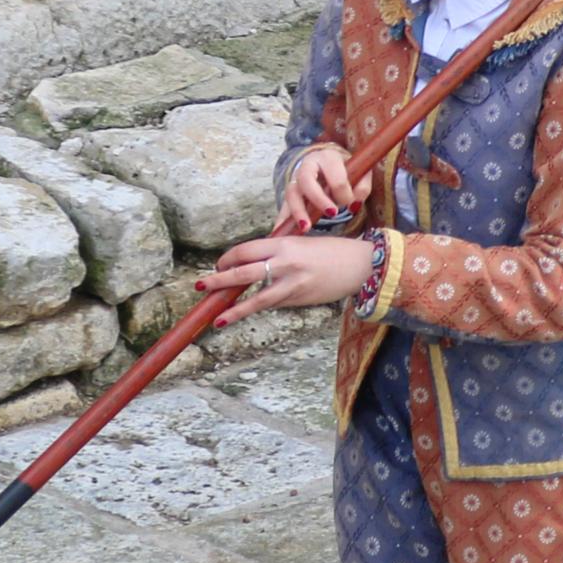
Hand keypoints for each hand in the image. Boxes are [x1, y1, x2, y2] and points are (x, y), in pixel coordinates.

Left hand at [200, 232, 370, 323]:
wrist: (361, 266)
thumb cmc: (332, 251)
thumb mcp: (302, 243)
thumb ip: (278, 253)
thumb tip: (254, 265)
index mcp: (284, 244)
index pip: (245, 251)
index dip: (227, 259)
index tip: (220, 265)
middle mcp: (285, 263)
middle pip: (243, 273)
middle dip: (218, 281)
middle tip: (201, 286)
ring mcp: (292, 284)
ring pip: (256, 299)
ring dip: (233, 310)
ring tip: (216, 319)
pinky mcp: (299, 300)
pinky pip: (273, 304)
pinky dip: (257, 309)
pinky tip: (242, 314)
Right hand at [277, 144, 354, 232]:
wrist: (332, 166)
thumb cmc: (348, 171)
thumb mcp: (360, 174)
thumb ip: (362, 187)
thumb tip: (353, 204)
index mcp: (328, 158)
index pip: (335, 175)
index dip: (344, 192)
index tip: (351, 203)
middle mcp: (308, 166)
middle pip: (306, 180)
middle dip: (318, 198)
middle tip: (332, 214)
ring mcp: (296, 180)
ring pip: (291, 193)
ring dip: (298, 211)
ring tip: (305, 228)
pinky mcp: (290, 195)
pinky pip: (283, 207)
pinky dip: (282, 221)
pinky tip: (280, 233)